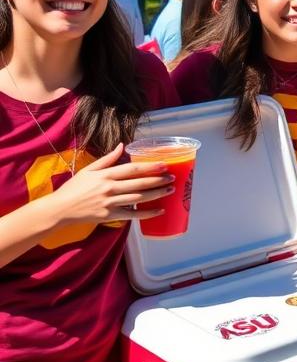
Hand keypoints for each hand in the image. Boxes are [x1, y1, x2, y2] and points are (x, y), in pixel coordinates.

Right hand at [50, 145, 174, 224]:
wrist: (59, 210)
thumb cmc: (74, 188)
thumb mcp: (89, 170)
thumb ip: (107, 159)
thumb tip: (122, 145)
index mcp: (105, 175)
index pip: (132, 169)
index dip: (150, 167)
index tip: (165, 164)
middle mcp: (109, 188)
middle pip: (139, 183)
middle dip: (158, 180)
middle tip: (173, 177)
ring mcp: (110, 203)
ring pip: (138, 198)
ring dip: (157, 194)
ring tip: (171, 190)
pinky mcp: (109, 216)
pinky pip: (132, 215)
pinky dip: (147, 213)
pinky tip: (160, 210)